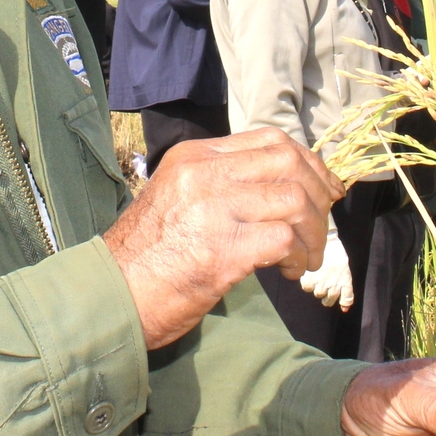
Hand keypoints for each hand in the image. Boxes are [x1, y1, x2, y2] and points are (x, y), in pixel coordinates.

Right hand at [104, 128, 342, 348]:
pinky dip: (298, 255)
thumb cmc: (145, 256)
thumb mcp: (177, 199)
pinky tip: (289, 271)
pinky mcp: (223, 250)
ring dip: (314, 232)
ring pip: (295, 200)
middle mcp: (203, 173)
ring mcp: (213, 209)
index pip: (268, 139)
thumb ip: (220, 184)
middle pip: (289, 162)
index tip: (325, 188)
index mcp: (194, 156)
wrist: (110, 296)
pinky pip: (285, 238)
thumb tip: (278, 188)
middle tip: (323, 223)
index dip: (308, 162)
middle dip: (319, 193)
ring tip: (304, 258)